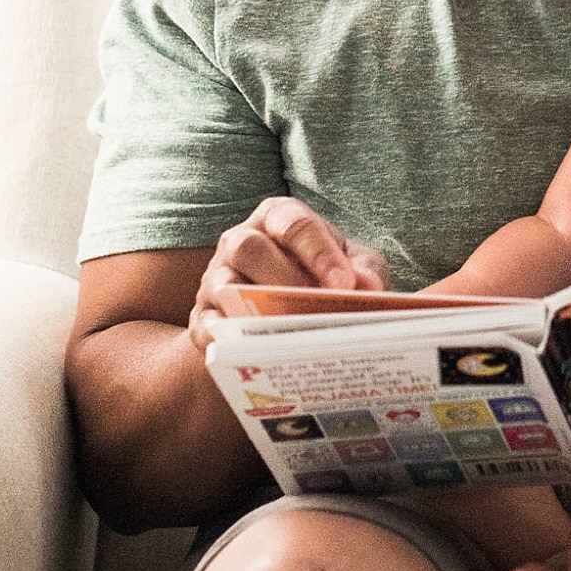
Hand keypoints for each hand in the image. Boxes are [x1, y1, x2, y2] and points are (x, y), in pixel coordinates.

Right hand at [187, 198, 388, 355]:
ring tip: (287, 332)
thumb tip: (368, 286)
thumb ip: (364, 269)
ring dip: (255, 309)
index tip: (344, 284)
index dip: (319, 253)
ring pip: (223, 284)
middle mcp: (241, 240)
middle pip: (249, 247)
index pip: (295, 223)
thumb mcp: (348, 264)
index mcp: (279, 218)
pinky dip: (225, 339)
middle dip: (283, 277)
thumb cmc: (317, 276)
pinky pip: (205, 325)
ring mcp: (217, 277)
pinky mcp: (202, 315)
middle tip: (315, 307)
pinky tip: (251, 352)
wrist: (274, 309)